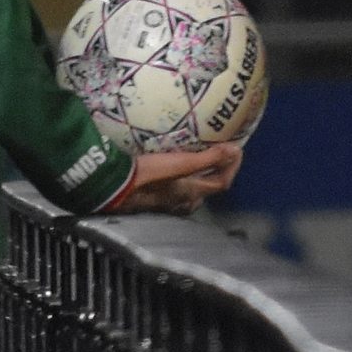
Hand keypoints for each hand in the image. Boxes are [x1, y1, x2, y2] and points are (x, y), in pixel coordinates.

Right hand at [104, 142, 241, 215]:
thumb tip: (235, 150)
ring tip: (198, 158)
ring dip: (199, 175)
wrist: (114, 185)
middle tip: (219, 153)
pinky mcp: (152, 197)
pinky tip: (172, 167)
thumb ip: (208, 158)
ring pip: (191, 190)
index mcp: (192, 193)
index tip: (237, 149)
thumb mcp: (180, 163)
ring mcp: (167, 202)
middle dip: (217, 172)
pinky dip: (182, 177)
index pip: (222, 182)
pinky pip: (175, 188)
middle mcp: (182, 202)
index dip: (232, 167)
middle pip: (207, 188)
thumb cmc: (149, 175)